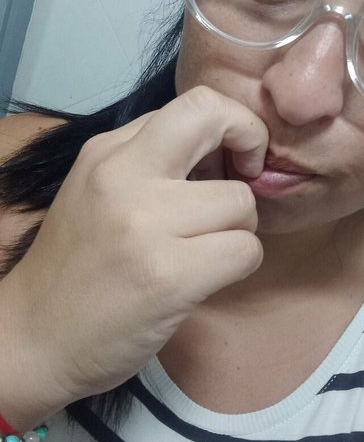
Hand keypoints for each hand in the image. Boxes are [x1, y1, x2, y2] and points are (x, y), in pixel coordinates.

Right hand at [4, 86, 267, 416]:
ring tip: (208, 248)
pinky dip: (240, 263)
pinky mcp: (169, 276)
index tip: (232, 159)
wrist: (35, 338)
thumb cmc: (77, 266)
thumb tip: (222, 150)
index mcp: (108, 151)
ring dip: (240, 228)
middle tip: (246, 176)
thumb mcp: (99, 192)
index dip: (230, 122)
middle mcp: (123, 174)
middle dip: (251, 141)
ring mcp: (145, 224)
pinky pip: (245, 250)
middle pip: (214, 118)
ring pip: (242, 201)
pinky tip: (210, 277)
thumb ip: (153, 162)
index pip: (193, 103)